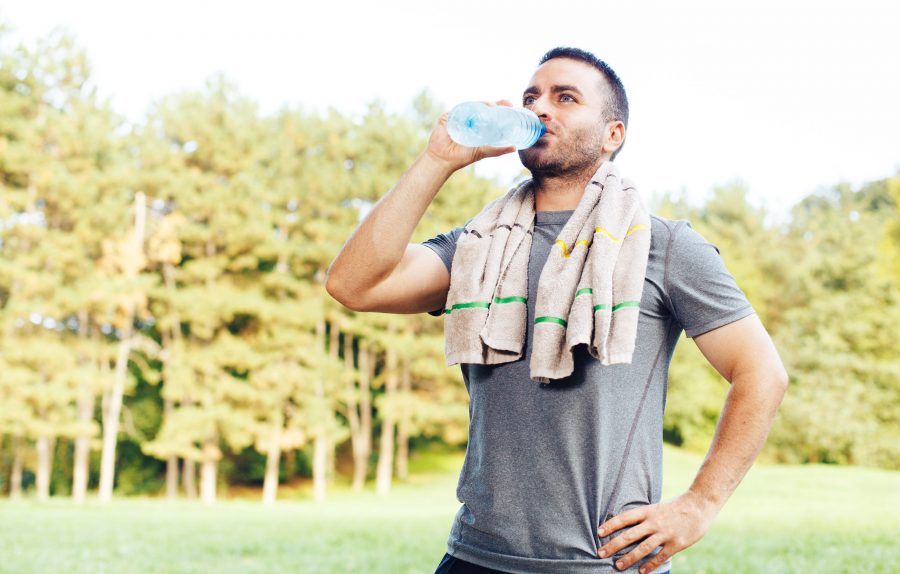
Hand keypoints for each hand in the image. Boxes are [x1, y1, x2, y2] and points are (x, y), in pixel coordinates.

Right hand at [424, 99, 516, 172]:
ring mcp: (458, 116)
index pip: (490, 113)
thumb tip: (514, 148)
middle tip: (504, 104)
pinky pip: (458, 109)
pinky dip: (466, 108)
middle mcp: (469, 119)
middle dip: (494, 104)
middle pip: (482, 107)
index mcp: (477, 125)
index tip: (510, 104)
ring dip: (482, 104)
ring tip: (492, 107)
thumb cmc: (462, 156)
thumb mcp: (483, 151)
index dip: (500, 107)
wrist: (443, 160)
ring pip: (471, 106)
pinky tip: (475, 108)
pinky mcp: (448, 116)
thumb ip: (498, 149)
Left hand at [596, 490, 717, 572]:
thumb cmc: (676, 507)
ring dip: (629, 558)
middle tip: (601, 553)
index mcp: (648, 511)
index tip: (599, 533)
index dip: (611, 525)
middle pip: (630, 535)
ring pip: (643, 548)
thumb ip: (644, 517)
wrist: (699, 505)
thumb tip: (627, 526)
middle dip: (614, 545)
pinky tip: (641, 572)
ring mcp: (665, 533)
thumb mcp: (657, 507)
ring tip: (618, 566)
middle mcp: (654, 522)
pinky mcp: (676, 543)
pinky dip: (650, 565)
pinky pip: (661, 556)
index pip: (625, 518)